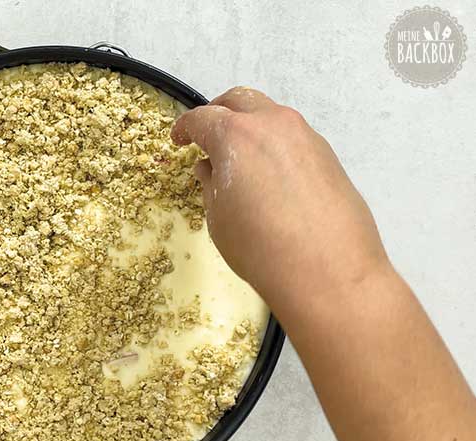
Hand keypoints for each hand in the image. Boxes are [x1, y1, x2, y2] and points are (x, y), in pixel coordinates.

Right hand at [171, 87, 389, 311]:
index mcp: (235, 135)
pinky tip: (269, 178)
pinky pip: (292, 138)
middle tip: (206, 137)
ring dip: (249, 127)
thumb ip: (211, 184)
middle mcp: (272, 124)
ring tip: (240, 160)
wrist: (328, 271)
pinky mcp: (327, 155)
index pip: (201, 118)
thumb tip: (210, 168)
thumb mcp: (219, 217)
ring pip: (270, 116)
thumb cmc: (261, 247)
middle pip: (238, 101)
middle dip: (218, 113)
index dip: (184, 128)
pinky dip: (274, 145)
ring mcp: (305, 136)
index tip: (179, 140)